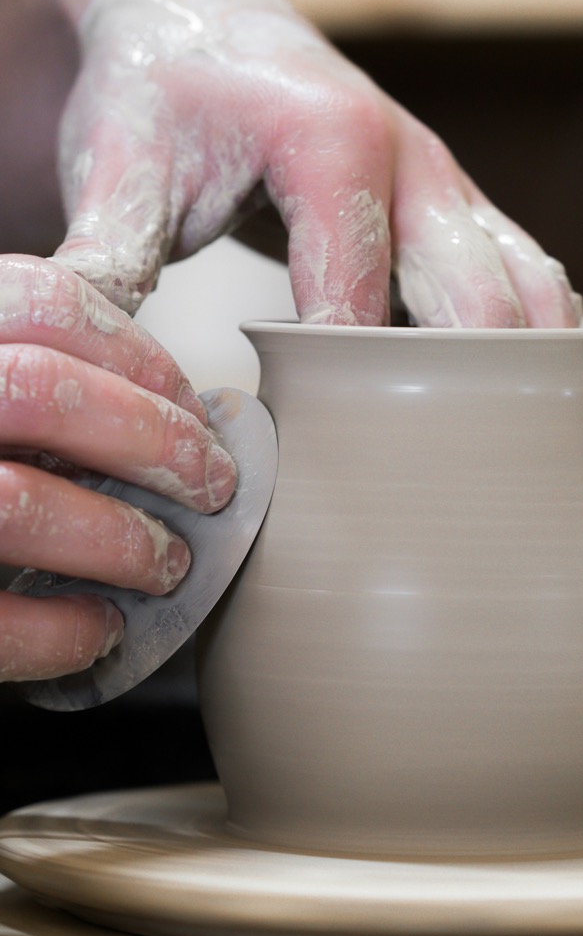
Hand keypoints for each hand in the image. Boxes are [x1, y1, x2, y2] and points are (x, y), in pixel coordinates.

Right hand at [0, 255, 236, 681]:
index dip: (139, 355)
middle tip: (210, 487)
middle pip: (39, 391)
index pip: (42, 303)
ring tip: (165, 564)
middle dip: (154, 441)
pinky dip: (60, 632)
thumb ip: (38, 370)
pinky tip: (99, 628)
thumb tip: (171, 410)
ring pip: (14, 503)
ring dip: (119, 540)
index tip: (190, 407)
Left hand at [42, 0, 582, 431]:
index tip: (336, 469)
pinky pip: (554, 287)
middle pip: (479, 300)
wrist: (201, 27)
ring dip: (563, 377)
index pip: (357, 297)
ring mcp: (454, 196)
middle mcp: (418, 167)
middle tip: (471, 488)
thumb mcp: (121, 167)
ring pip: (534, 294)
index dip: (349, 389)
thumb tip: (89, 366)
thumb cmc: (160, 97)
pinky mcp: (466, 222)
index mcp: (333, 145)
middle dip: (476, 395)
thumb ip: (106, 259)